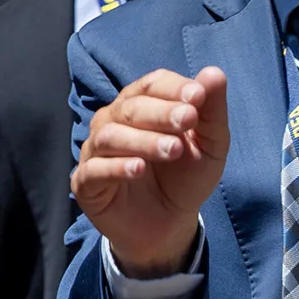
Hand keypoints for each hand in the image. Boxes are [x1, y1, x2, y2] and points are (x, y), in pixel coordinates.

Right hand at [71, 67, 228, 276]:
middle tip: (187, 121)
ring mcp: (95, 151)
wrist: (169, 225)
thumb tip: (213, 73)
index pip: (150, 84)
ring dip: (143, 140)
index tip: (197, 97)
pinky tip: (139, 169)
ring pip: (110, 136)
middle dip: (160, 113)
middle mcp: (113, 122)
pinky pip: (94, 169)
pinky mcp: (85, 182)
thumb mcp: (210, 146)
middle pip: (130, 108)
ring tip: (173, 150)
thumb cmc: (185, 178)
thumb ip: (211, 111)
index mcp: (141, 105)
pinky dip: (116, 167)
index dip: (172, 88)